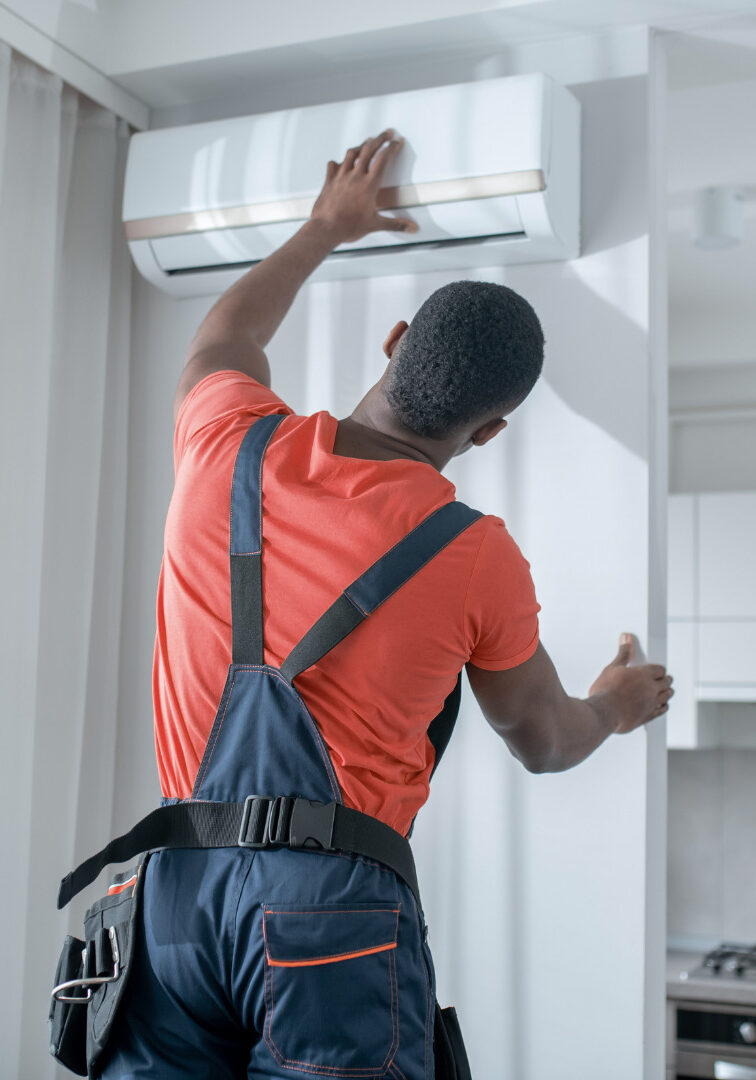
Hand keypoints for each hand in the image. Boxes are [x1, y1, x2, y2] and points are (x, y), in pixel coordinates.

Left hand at [310, 129, 418, 245]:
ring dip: (361, 145)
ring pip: (351, 153)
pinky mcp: (329, 181)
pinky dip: (338, 162)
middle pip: (369, 149)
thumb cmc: (348, 226)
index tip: (397, 143)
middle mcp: (355, 177)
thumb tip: (410, 228)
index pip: (383, 159)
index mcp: (369, 185)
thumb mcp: (375, 224)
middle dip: (379, 138)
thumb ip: (395, 224)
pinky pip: (333, 166)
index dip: (392, 148)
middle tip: (386, 134)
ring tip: (366, 143)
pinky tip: (339, 163)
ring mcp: (341, 177)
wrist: (326, 229)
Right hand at [587, 634, 673, 734]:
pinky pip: (661, 711)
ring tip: (668, 691)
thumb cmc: (606, 691)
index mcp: (644, 675)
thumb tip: (626, 640)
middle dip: (666, 680)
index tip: (658, 670)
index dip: (659, 669)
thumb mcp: (612, 668)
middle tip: (666, 678)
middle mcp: (651, 689)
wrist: (603, 713)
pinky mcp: (647, 716)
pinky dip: (664, 707)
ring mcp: (650, 704)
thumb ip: (623, 654)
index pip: (659, 669)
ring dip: (667, 692)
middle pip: (666, 682)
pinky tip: (663, 706)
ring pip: (666, 696)